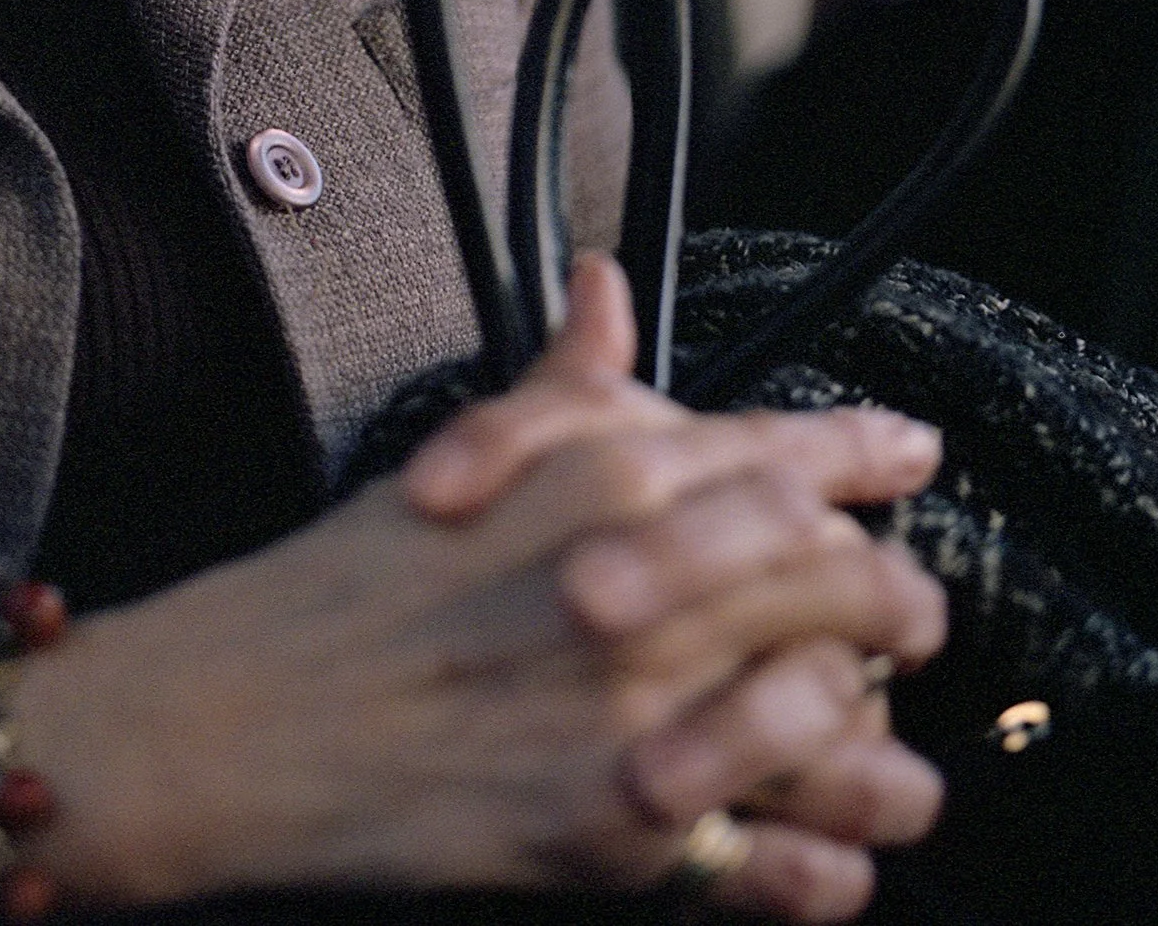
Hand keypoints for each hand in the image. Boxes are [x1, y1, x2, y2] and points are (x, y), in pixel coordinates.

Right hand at [2, 265, 946, 918]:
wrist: (248, 712)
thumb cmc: (349, 581)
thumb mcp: (465, 450)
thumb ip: (560, 377)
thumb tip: (603, 289)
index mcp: (608, 480)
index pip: (786, 451)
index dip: (866, 451)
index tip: (910, 452)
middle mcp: (647, 585)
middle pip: (847, 582)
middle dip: (898, 602)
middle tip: (900, 621)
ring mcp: (640, 711)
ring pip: (842, 727)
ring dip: (880, 751)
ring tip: (882, 763)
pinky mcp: (620, 832)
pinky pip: (779, 866)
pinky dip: (823, 869)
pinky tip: (826, 861)